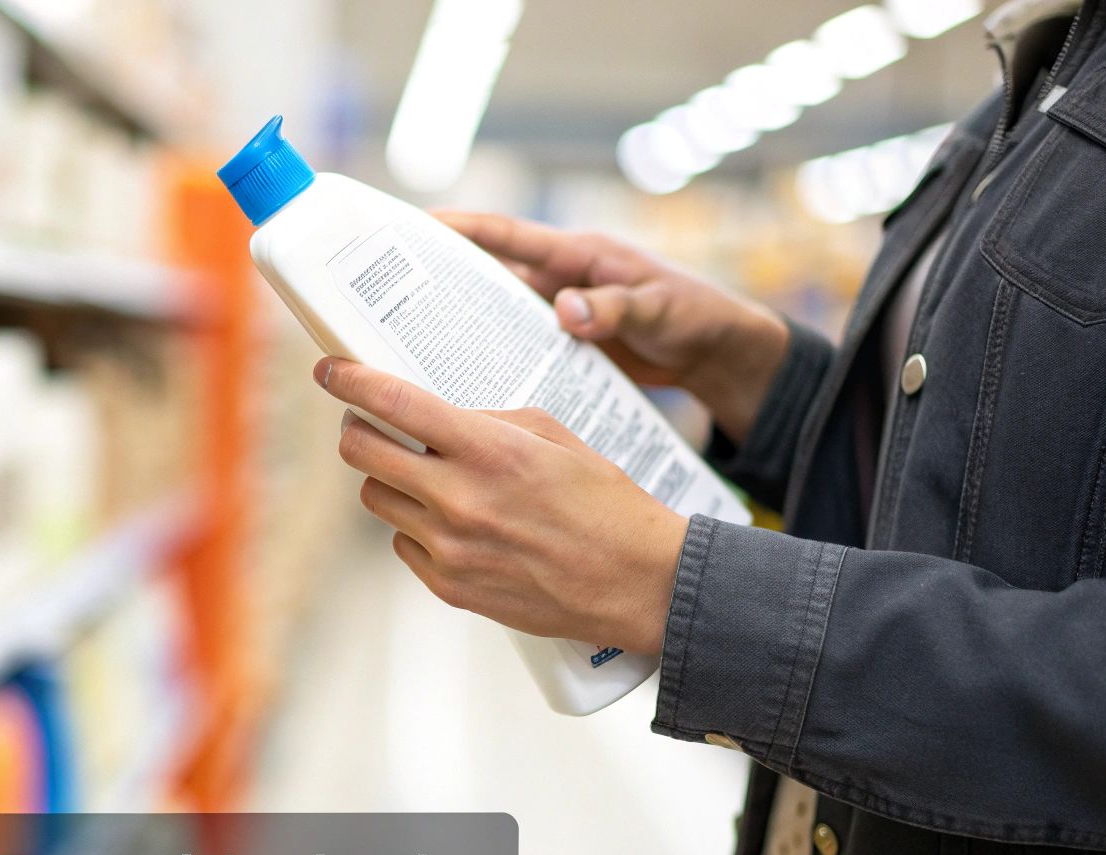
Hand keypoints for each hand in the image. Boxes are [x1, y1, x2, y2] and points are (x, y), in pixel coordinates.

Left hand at [318, 357, 688, 653]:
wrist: (636, 582)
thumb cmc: (603, 501)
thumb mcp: (553, 436)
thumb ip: (486, 422)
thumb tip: (433, 420)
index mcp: (488, 450)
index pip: (395, 403)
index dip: (350, 381)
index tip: (329, 370)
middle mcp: (459, 499)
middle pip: (362, 454)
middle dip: (357, 431)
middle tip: (368, 425)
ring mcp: (450, 548)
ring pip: (377, 498)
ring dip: (390, 481)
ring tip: (426, 479)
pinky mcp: (449, 586)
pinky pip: (403, 544)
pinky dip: (416, 528)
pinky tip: (454, 524)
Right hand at [437, 211, 789, 443]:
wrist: (717, 354)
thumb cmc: (696, 317)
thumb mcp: (660, 310)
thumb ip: (614, 309)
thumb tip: (565, 310)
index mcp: (578, 255)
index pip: (510, 236)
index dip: (463, 228)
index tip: (417, 224)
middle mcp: (560, 278)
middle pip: (488, 272)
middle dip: (441, 275)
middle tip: (388, 287)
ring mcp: (559, 311)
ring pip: (497, 312)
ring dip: (459, 322)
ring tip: (408, 339)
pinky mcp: (564, 343)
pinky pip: (517, 344)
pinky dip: (491, 355)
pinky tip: (461, 380)